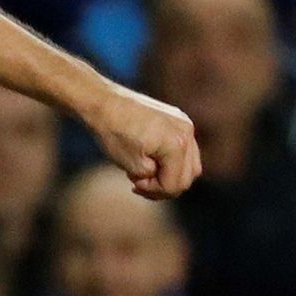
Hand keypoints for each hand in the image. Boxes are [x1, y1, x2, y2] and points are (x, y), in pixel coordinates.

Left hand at [88, 82, 200, 199]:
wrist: (105, 104)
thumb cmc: (115, 135)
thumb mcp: (133, 167)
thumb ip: (153, 179)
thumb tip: (162, 178)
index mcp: (177, 145)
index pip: (174, 185)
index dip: (153, 191)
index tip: (134, 184)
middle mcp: (187, 133)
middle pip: (186, 178)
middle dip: (163, 187)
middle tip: (140, 183)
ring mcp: (185, 124)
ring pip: (189, 165)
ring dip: (169, 176)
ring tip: (145, 173)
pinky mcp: (180, 120)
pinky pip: (185, 150)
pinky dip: (171, 161)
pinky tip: (150, 160)